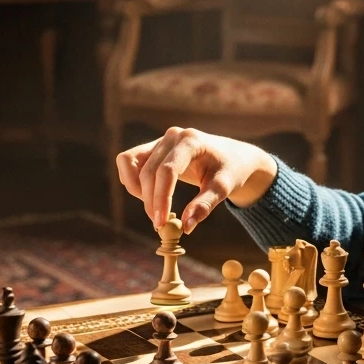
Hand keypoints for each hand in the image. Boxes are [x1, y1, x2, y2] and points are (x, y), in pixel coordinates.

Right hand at [116, 127, 277, 232]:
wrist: (233, 157)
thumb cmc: (231, 171)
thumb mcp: (223, 188)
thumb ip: (205, 205)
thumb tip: (185, 227)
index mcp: (191, 141)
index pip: (167, 170)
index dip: (161, 198)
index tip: (161, 223)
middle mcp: (173, 136)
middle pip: (148, 171)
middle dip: (150, 201)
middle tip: (160, 225)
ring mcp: (161, 140)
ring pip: (131, 164)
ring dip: (137, 190)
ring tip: (155, 209)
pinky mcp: (153, 148)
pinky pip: (130, 163)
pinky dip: (134, 181)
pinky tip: (151, 197)